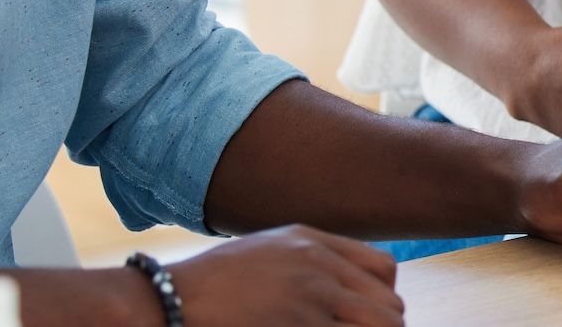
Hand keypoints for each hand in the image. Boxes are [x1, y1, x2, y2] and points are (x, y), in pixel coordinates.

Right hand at [170, 225, 403, 326]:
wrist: (172, 299)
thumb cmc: (216, 281)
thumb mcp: (270, 250)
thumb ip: (313, 259)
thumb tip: (350, 285)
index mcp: (313, 242)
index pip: (384, 269)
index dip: (383, 297)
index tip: (367, 314)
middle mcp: (319, 266)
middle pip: (389, 305)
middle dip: (383, 326)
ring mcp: (311, 298)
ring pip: (382, 326)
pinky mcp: (300, 326)